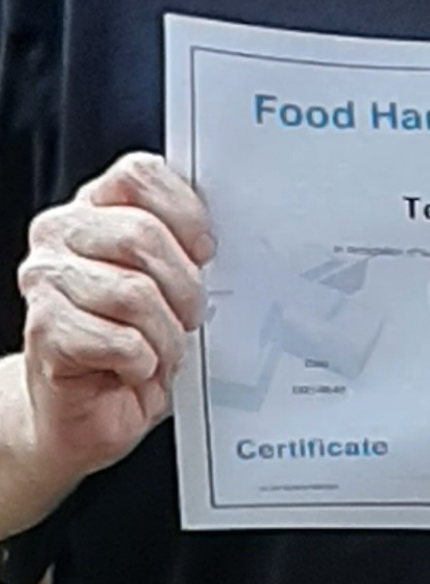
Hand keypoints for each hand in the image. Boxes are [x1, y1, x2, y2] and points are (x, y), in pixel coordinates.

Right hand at [14, 153, 213, 489]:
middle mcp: (61, 234)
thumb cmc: (133, 336)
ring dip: (166, 332)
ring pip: (133, 292)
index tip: (205, 250)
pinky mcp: (44, 331)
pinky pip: (120, 339)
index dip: (184, 212)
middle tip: (192, 313)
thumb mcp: (167, 276)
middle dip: (183, 283)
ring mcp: (46, 280)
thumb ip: (183, 240)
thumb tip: (231, 227)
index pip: (139, 175)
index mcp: (95, 205)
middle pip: (141, 234)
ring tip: (165, 347)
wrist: (84, 408)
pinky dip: (144, 361)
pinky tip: (137, 367)